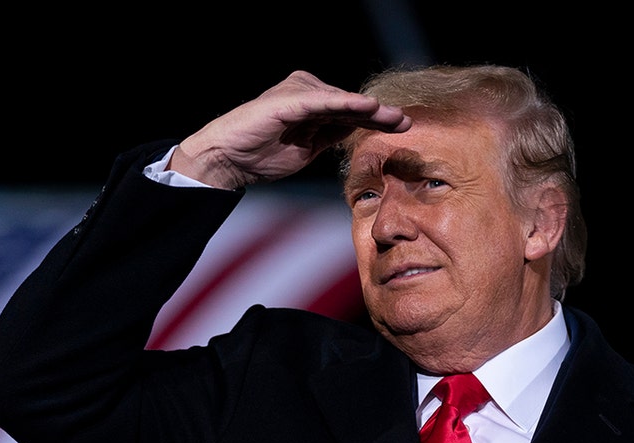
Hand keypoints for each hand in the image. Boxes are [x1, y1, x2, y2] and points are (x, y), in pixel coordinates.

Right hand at [169, 70, 410, 189]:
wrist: (228, 159)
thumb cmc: (261, 156)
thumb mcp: (306, 149)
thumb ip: (329, 136)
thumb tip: (356, 130)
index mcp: (310, 104)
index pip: (348, 112)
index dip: (374, 118)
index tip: (401, 126)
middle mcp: (306, 93)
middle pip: (349, 105)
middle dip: (377, 114)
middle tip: (405, 121)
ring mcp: (298, 94)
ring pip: (340, 102)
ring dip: (368, 109)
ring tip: (393, 116)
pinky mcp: (289, 99)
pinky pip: (323, 101)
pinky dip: (345, 103)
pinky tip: (367, 106)